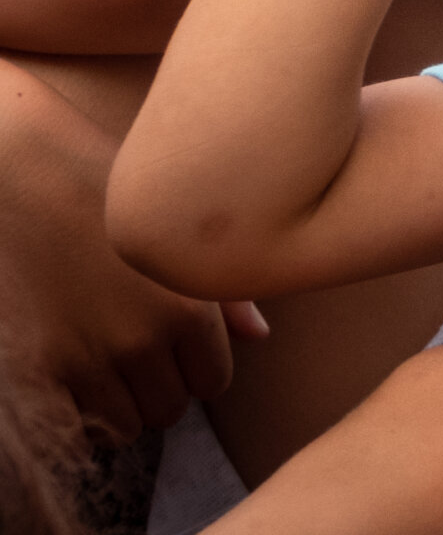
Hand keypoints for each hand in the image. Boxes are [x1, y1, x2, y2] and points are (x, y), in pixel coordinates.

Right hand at [0, 64, 266, 444]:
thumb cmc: (110, 193)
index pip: (214, 381)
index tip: (183, 351)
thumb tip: (260, 337)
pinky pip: (78, 422)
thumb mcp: (180, 232)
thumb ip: (226, 291)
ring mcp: (87, 358)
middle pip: (170, 407)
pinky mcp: (41, 366)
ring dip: (123, 402)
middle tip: (146, 356)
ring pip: (125, 424)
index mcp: (188, 306)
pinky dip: (83, 408)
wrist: (24, 175)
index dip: (200, 369)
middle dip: (163, 387)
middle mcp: (142, 339)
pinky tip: (80, 371)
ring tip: (113, 362)